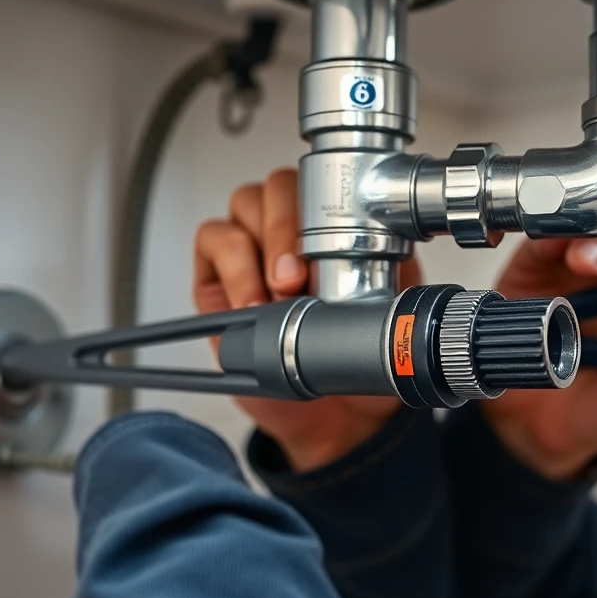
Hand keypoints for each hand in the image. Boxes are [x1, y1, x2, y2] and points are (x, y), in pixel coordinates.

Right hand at [194, 168, 421, 470]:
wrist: (335, 414)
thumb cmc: (357, 359)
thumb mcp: (382, 318)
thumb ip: (382, 290)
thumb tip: (382, 275)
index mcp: (342, 228)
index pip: (328, 184)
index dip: (326, 206)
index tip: (335, 248)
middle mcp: (297, 226)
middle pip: (280, 185)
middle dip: (288, 228)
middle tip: (296, 279)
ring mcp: (257, 241)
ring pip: (245, 204)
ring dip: (260, 249)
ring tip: (276, 296)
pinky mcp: (219, 267)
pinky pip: (214, 239)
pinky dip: (233, 270)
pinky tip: (252, 304)